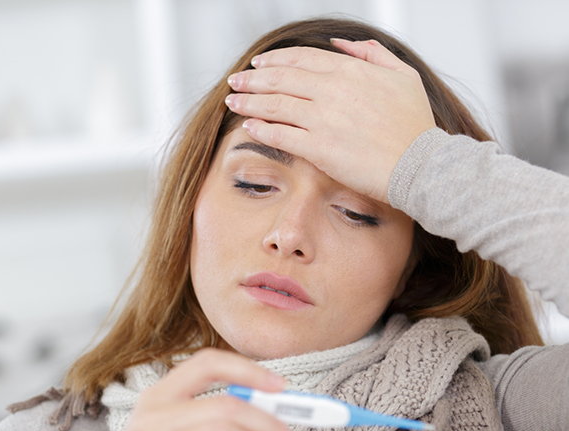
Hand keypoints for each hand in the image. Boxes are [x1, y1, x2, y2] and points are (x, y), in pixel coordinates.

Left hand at [225, 39, 435, 203]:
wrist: (420, 164)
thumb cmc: (415, 125)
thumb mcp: (402, 75)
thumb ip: (372, 53)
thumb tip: (342, 43)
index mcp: (350, 70)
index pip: (301, 59)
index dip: (275, 60)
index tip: (259, 64)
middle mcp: (332, 91)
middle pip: (281, 78)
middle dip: (253, 79)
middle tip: (236, 82)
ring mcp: (323, 120)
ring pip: (276, 104)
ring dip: (249, 102)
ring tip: (233, 102)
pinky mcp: (318, 149)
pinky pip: (281, 135)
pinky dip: (261, 129)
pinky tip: (248, 127)